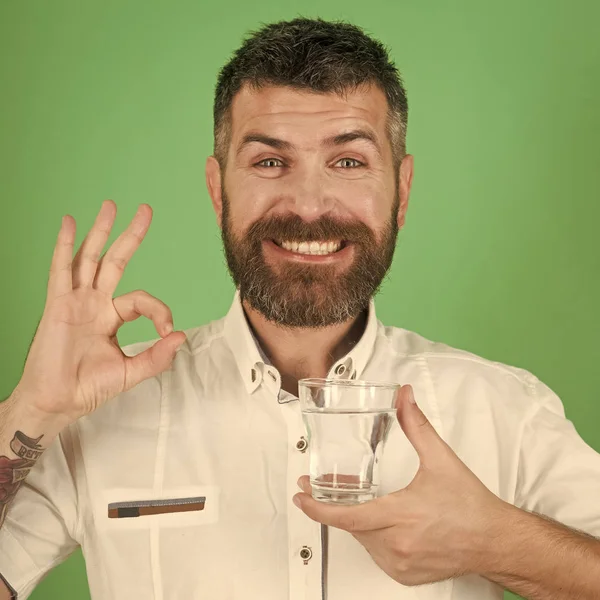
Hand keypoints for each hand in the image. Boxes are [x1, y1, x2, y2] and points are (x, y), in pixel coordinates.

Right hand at [15, 201, 185, 422]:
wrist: (57, 402)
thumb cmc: (88, 388)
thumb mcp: (130, 373)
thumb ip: (156, 357)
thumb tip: (181, 336)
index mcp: (112, 317)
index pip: (142, 299)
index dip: (159, 310)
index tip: (166, 330)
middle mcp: (95, 303)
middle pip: (115, 261)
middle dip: (130, 236)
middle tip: (145, 210)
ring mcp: (76, 301)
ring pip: (90, 258)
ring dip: (100, 231)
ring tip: (111, 206)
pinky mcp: (58, 305)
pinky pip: (61, 270)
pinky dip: (65, 246)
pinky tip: (69, 223)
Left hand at [293, 385, 511, 585]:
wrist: (495, 540)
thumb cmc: (470, 505)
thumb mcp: (440, 459)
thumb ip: (416, 425)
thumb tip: (404, 397)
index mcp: (401, 516)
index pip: (348, 517)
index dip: (318, 508)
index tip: (301, 496)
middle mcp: (397, 545)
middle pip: (351, 524)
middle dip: (334, 506)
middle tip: (321, 487)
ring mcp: (400, 564)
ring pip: (362, 540)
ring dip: (357, 520)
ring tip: (360, 501)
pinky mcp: (405, 575)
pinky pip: (376, 554)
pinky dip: (373, 537)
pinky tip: (382, 522)